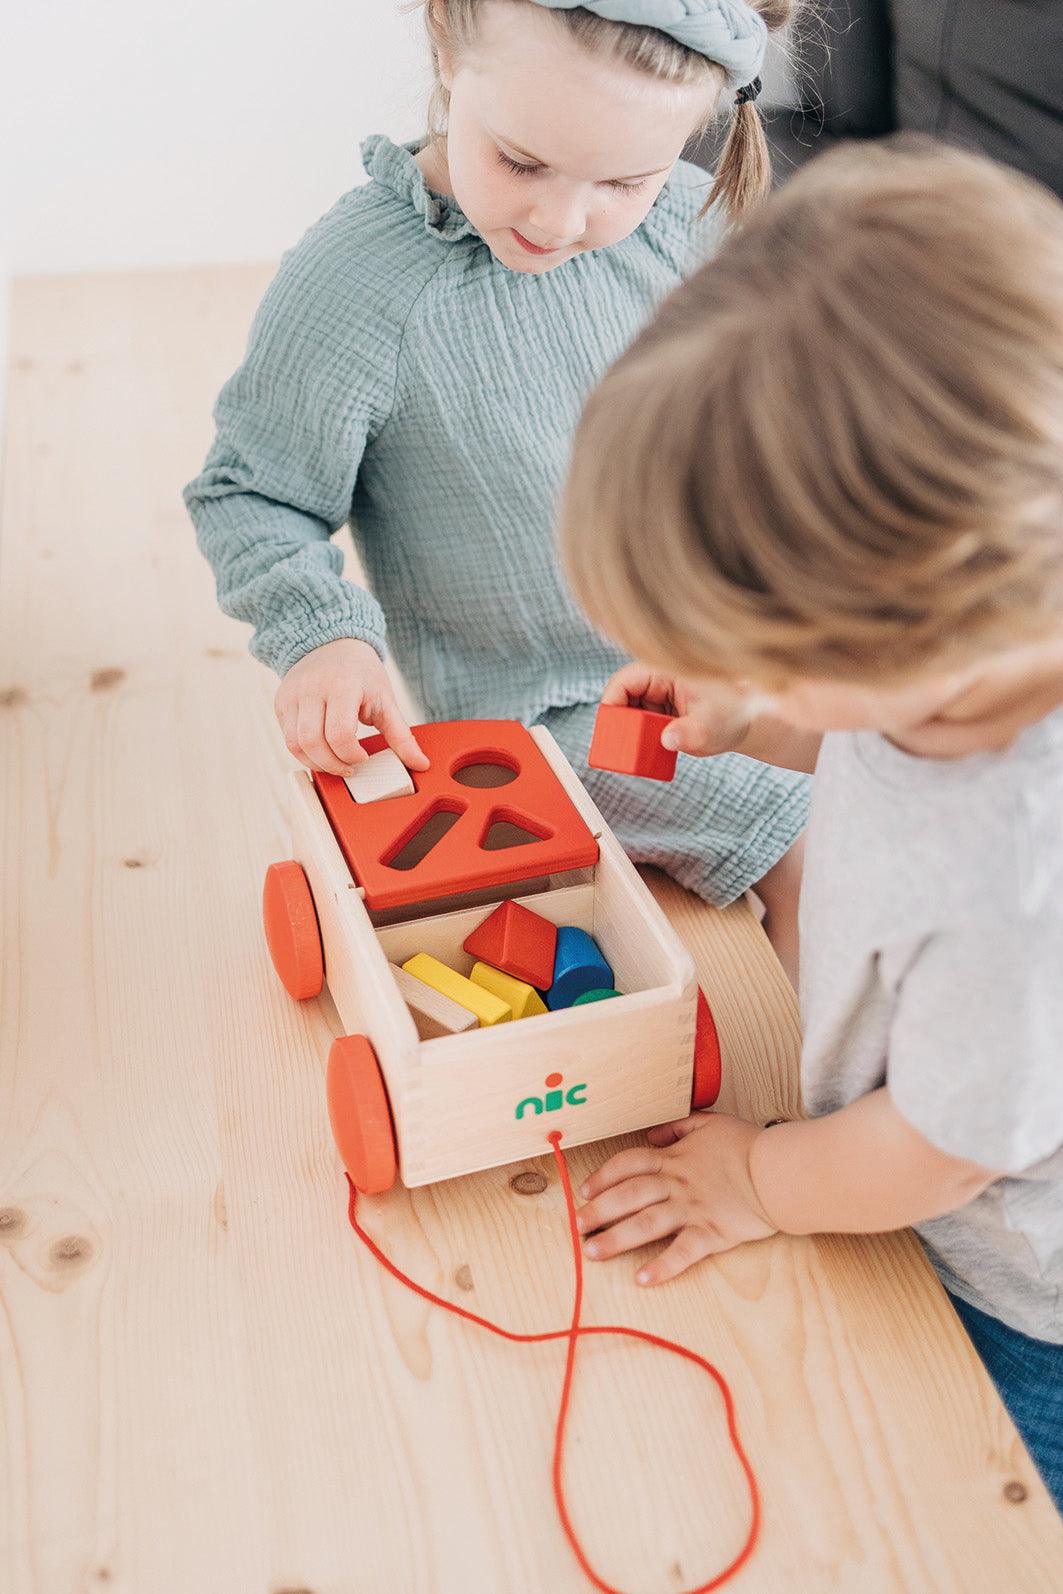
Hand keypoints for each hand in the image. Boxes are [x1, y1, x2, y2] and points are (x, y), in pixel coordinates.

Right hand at [274, 637, 428, 776]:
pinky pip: (287, 739)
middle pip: (312, 742)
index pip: (339, 733)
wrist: (333, 644)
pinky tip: (321, 752)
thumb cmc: (362, 674)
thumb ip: (401, 735)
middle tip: (349, 767)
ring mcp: (292, 695)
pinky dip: (304, 753)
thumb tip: (420, 764)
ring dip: (316, 763)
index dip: (351, 755)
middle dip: (332, 765)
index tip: (363, 758)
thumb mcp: (385, 700)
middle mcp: (312, 689)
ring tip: (334, 763)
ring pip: (295, 744)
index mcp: (342, 685)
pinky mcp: (280, 703)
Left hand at [576, 1113, 776, 1284]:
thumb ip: (678, 1126)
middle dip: (598, 1211)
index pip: (629, 1165)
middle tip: (577, 1226)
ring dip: (617, 1238)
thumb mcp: (710, 1123)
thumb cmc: (748, 1145)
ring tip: (594, 1252)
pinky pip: (682, 1252)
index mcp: (674, 1158)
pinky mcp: (712, 1233)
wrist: (780, 1170)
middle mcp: (677, 1184)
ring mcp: (692, 1209)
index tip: (585, 1191)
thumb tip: (652, 1133)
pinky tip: (643, 1278)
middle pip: (628, 1196)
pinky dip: (662, 1266)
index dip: (603, 1177)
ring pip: (646, 1223)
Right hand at [601, 664, 756, 758]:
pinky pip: (639, 726)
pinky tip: (644, 755)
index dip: (611, 700)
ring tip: (633, 753)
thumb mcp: (712, 724)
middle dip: (617, 722)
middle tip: (619, 746)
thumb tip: (667, 739)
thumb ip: (689, 731)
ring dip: (627, 733)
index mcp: (666, 672)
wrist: (748, 721)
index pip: (626, 679)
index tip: (609, 725)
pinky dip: (637, 740)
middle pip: (622, 697)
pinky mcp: (661, 716)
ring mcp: (658, 700)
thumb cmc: (734, 713)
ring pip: (628, 713)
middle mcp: (658, 683)